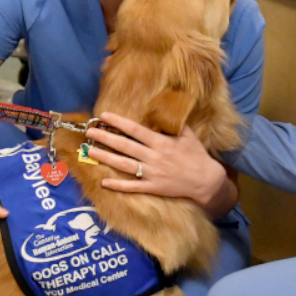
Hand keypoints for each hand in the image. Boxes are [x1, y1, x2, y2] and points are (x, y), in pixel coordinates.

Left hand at [87, 112, 226, 207]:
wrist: (205, 180)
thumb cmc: (196, 155)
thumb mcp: (188, 135)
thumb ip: (173, 123)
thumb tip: (163, 108)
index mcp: (161, 142)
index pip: (135, 130)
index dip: (118, 122)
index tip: (104, 116)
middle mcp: (154, 157)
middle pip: (124, 146)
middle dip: (105, 138)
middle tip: (89, 132)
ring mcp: (152, 173)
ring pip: (124, 165)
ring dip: (106, 158)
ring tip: (90, 151)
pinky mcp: (153, 187)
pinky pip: (132, 186)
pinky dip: (118, 185)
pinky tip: (103, 182)